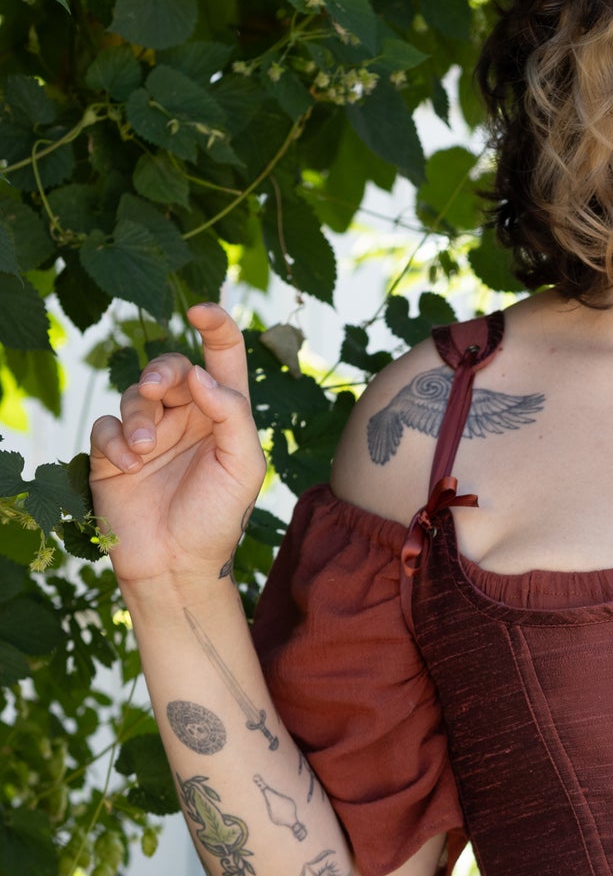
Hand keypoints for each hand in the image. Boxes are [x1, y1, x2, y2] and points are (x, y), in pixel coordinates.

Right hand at [89, 303, 265, 591]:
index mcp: (222, 414)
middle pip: (170, 367)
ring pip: (135, 393)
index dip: (216, 326)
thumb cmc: (218, 518)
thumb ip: (232, 415)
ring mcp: (148, 433)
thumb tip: (201, 373)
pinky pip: (106, 426)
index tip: (201, 310)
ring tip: (146, 449)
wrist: (177, 565)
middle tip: (160, 388)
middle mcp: (186, 417)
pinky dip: (115, 440)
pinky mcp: (114, 453)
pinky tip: (129, 465)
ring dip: (139, 415)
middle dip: (162, 371)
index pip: (222, 357)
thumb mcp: (244, 467)